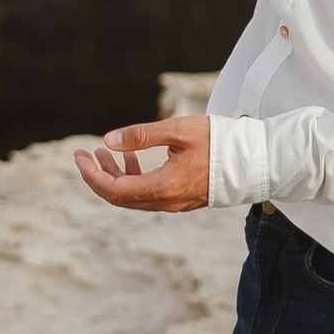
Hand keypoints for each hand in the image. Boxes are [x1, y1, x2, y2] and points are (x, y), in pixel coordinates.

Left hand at [75, 114, 210, 212]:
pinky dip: (133, 177)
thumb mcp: (178, 131)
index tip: (79, 157)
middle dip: (97, 176)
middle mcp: (167, 202)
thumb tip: (108, 140)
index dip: (92, 175)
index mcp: (163, 187)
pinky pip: (147, 194)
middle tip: (82, 155)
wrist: (254, 161)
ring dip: (114, 175)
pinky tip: (129, 158)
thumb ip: (142, 136)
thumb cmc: (219, 141)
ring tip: (102, 152)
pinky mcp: (181, 199)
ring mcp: (175, 203)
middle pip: (119, 197)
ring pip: (133, 196)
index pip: (114, 190)